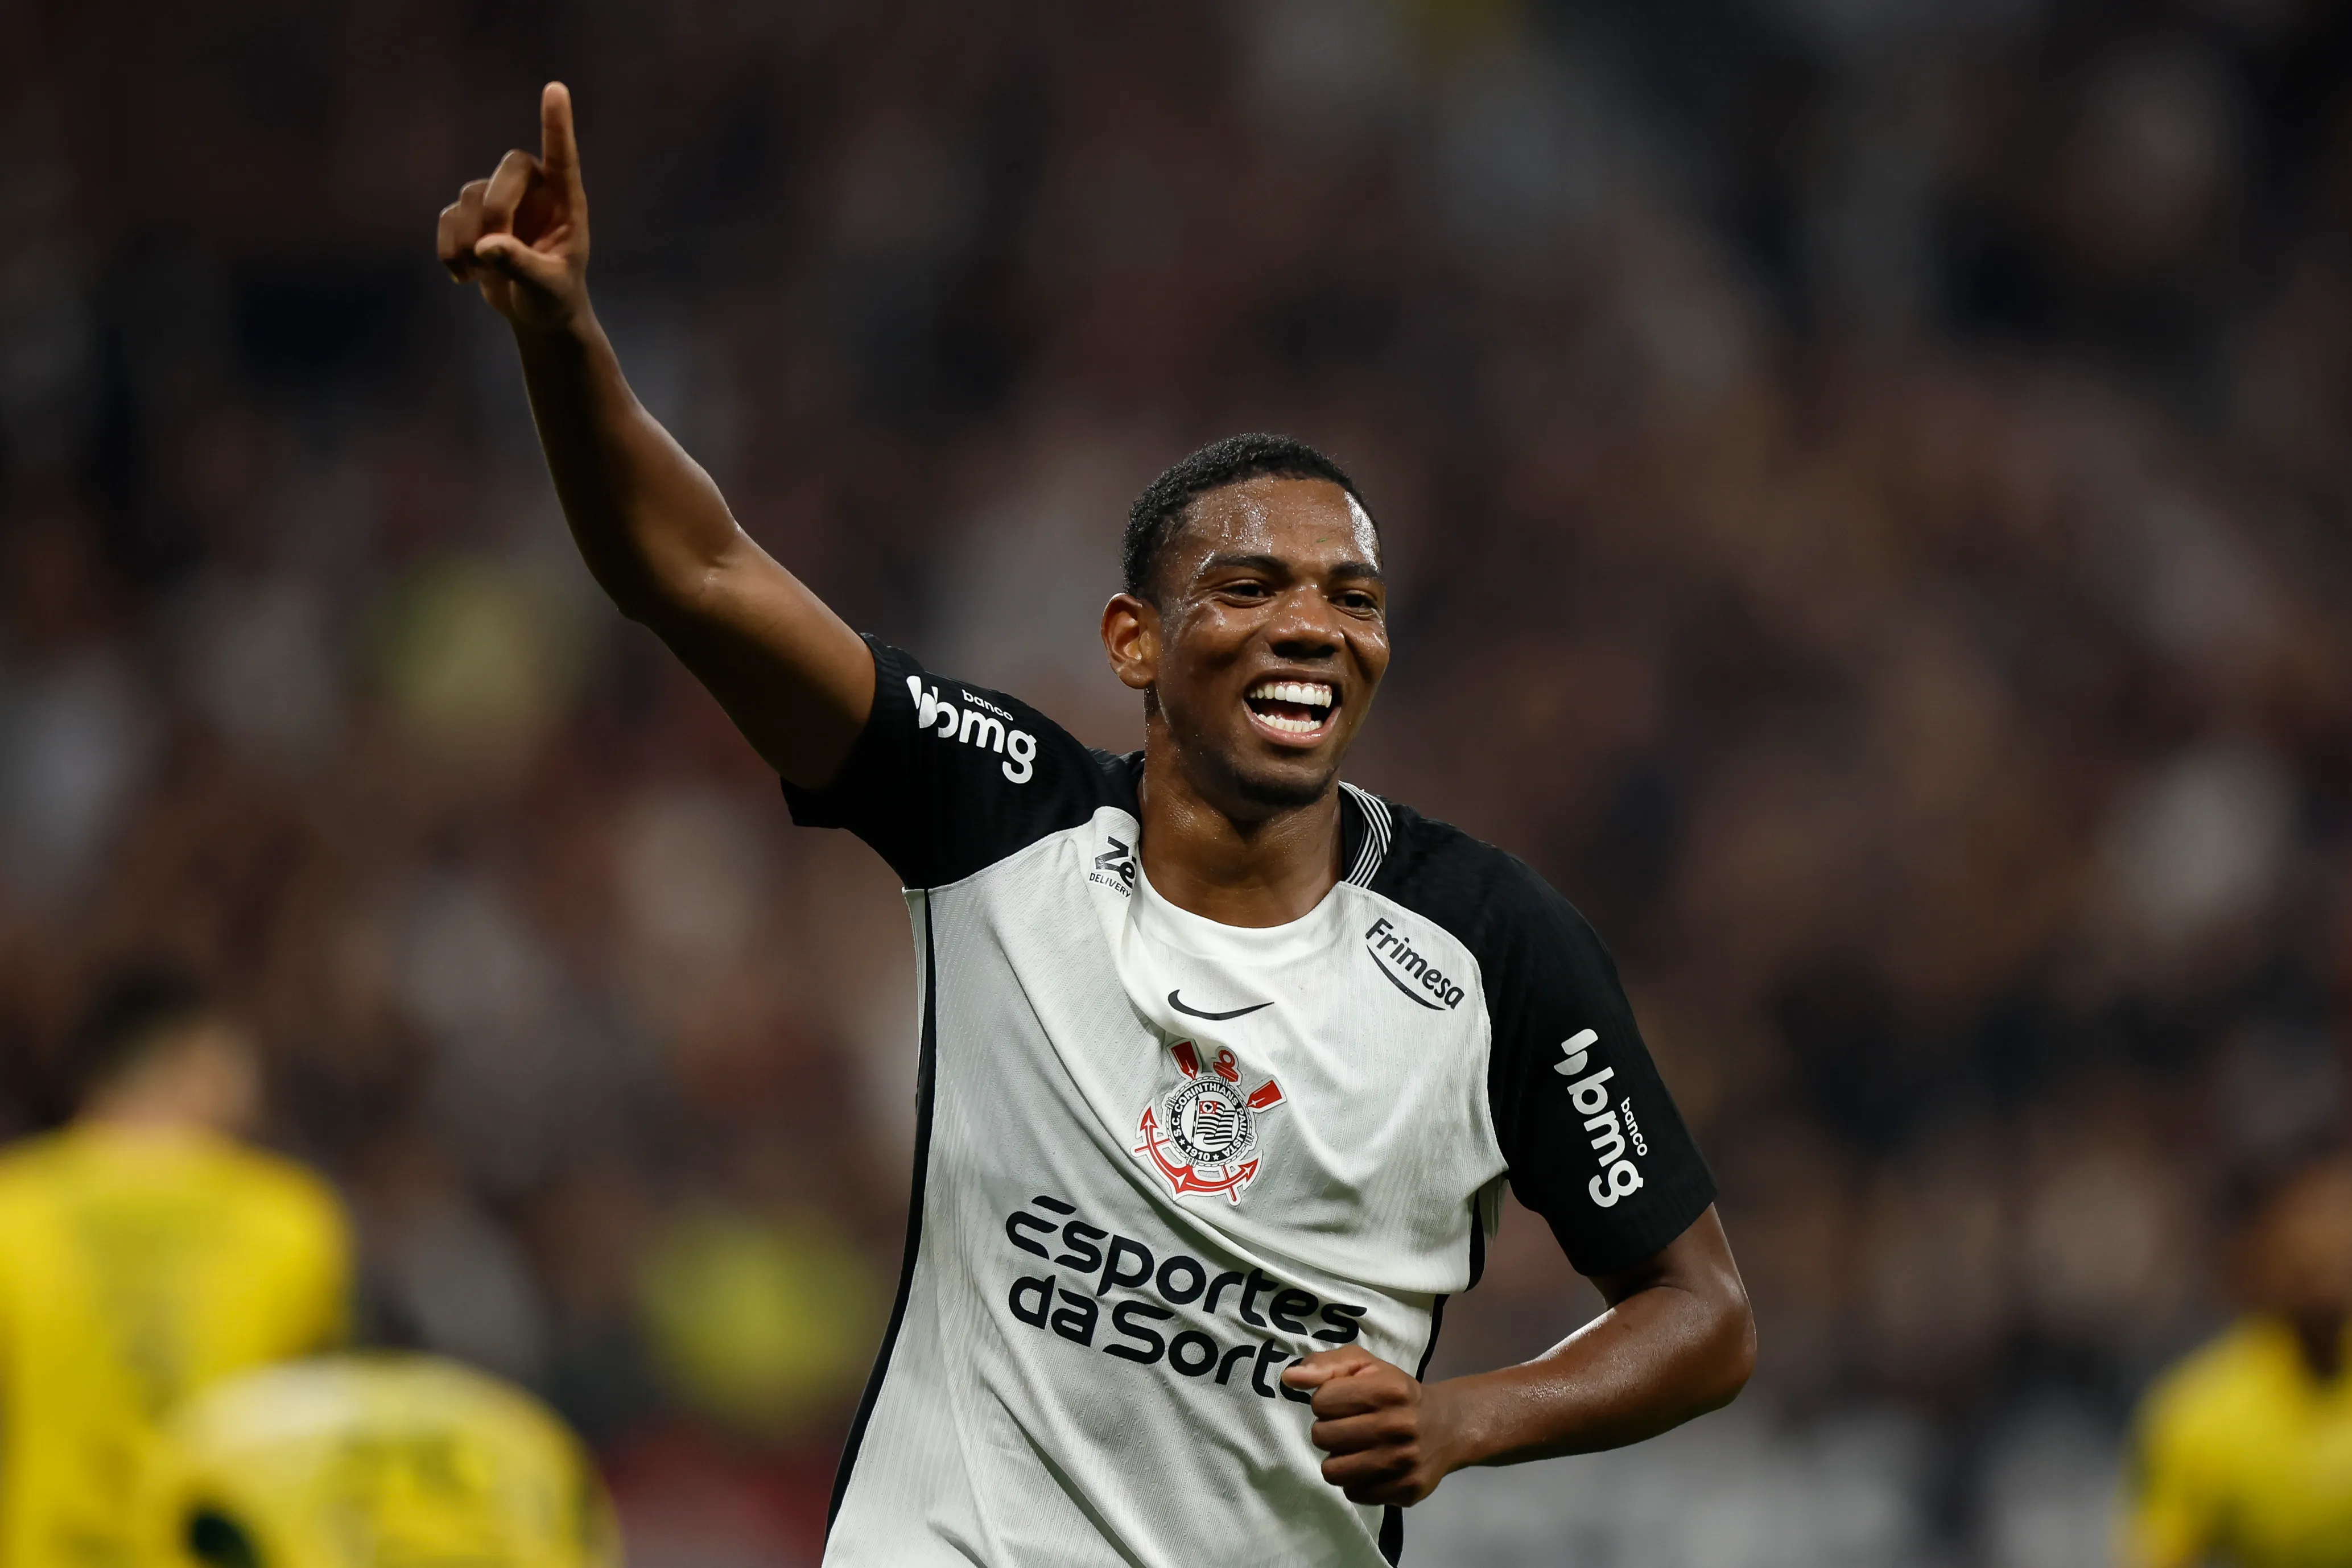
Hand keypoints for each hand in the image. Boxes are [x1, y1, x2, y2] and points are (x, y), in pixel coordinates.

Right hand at [437, 83, 589, 332]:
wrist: (538, 315)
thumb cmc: (555, 298)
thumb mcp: (547, 288)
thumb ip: (522, 266)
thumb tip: (487, 247)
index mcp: (567, 203)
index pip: (563, 157)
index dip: (557, 125)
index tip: (556, 89)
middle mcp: (536, 192)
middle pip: (508, 168)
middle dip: (495, 208)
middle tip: (490, 252)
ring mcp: (502, 200)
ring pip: (471, 195)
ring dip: (466, 237)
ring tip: (478, 274)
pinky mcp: (474, 216)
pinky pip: (449, 217)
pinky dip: (449, 247)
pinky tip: (462, 277)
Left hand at [1284, 1346, 1467, 1506]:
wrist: (1446, 1427)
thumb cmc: (1395, 1392)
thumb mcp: (1365, 1366)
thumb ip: (1325, 1365)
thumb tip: (1289, 1378)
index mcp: (1387, 1389)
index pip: (1321, 1400)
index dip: (1326, 1400)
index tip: (1344, 1402)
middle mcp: (1398, 1426)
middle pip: (1323, 1436)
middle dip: (1329, 1430)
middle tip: (1349, 1426)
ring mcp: (1404, 1462)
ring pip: (1333, 1471)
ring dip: (1338, 1459)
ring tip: (1355, 1448)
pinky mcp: (1406, 1490)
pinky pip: (1354, 1493)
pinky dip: (1356, 1481)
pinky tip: (1371, 1466)